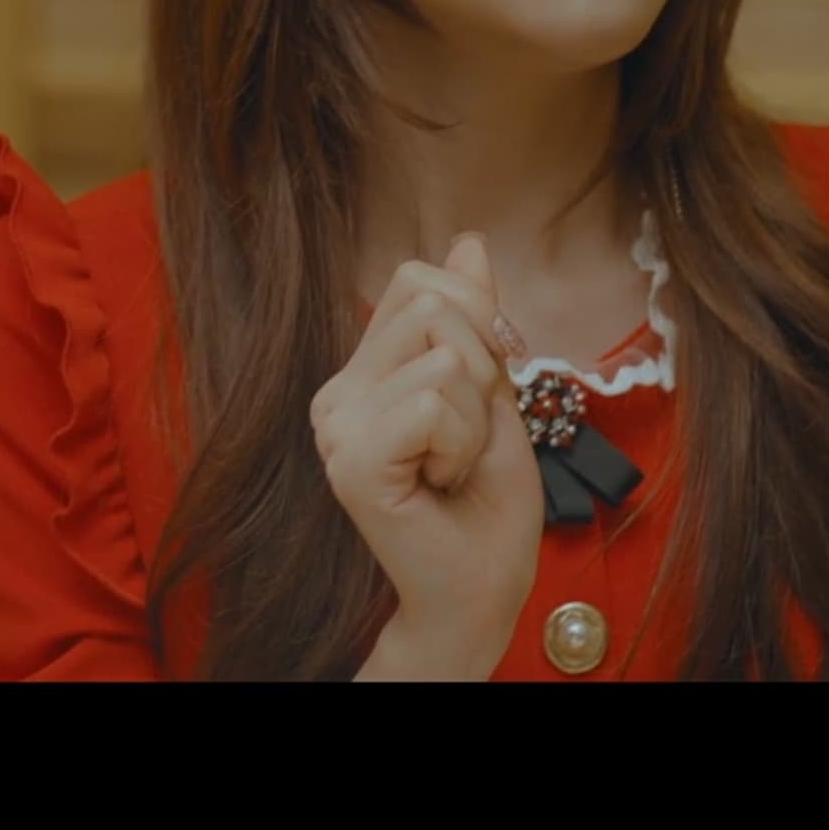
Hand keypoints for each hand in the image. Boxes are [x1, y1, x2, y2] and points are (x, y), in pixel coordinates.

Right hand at [313, 232, 542, 679]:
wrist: (481, 589)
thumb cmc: (486, 502)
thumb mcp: (493, 390)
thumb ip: (475, 319)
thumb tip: (467, 240)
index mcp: (362, 371)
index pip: (419, 280)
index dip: (478, 323)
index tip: (477, 398)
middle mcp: (335, 392)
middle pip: (434, 304)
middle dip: (482, 370)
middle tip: (464, 443)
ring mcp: (335, 425)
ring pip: (443, 354)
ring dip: (476, 416)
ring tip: (452, 467)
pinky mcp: (350, 460)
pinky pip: (434, 400)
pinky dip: (464, 442)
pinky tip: (441, 483)